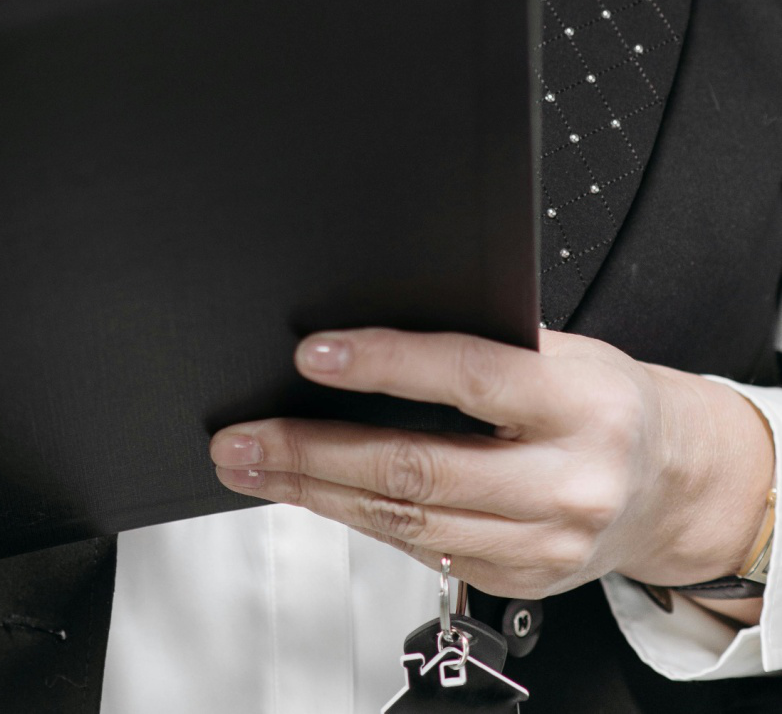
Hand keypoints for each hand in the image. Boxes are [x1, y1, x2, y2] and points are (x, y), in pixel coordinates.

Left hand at [210, 328, 774, 617]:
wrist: (669, 481)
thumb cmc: (600, 398)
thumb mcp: (557, 349)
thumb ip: (477, 344)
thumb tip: (362, 333)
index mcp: (575, 400)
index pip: (465, 377)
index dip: (383, 365)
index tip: (312, 355)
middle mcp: (565, 479)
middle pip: (418, 470)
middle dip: (314, 454)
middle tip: (245, 437)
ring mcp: (543, 542)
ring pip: (408, 521)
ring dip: (317, 494)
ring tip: (255, 466)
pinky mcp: (519, 581)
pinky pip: (422, 549)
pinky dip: (360, 518)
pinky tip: (316, 494)